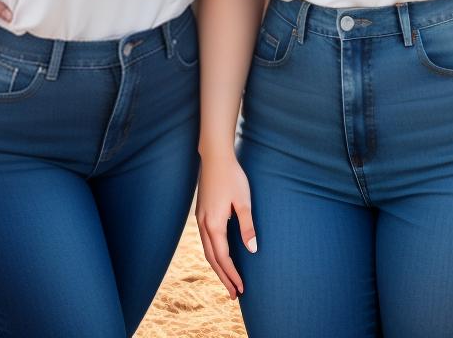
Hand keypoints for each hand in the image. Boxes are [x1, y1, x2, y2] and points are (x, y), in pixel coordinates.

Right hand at [195, 151, 256, 298]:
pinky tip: (220, 256)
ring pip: (207, 251)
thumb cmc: (232, 177)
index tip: (241, 288)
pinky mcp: (201, 213)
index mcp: (214, 224)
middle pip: (212, 259)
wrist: (215, 157)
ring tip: (228, 280)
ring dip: (217, 267)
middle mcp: (204, 224)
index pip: (223, 257)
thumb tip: (252, 250)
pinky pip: (206, 240)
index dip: (232, 274)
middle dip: (224, 277)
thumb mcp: (244, 201)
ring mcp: (200, 219)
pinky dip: (213, 254)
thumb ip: (247, 226)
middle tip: (235, 294)